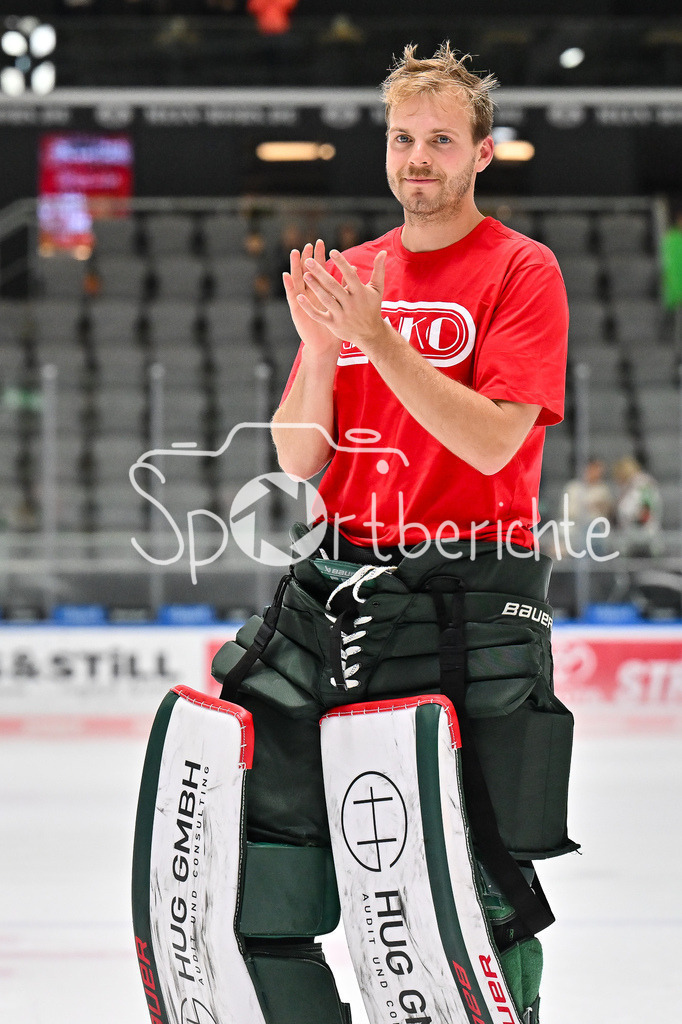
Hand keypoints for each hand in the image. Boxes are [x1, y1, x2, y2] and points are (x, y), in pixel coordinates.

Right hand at [282, 240, 340, 357]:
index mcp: (320, 290)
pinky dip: (289, 286)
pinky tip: (286, 276)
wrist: (325, 344)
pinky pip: (292, 297)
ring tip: (295, 254)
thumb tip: (354, 270)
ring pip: (297, 280)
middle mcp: (309, 293)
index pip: (319, 269)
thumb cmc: (335, 324)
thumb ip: (346, 286)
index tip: (320, 243)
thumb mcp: (341, 303)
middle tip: (307, 245)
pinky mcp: (297, 310)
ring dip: (295, 266)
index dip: (319, 257)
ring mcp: (302, 301)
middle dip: (307, 258)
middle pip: (306, 271)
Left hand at [298, 248, 386, 350]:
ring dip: (314, 286)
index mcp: (360, 293)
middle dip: (320, 273)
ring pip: (325, 299)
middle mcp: (351, 304)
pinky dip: (308, 307)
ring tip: (304, 274)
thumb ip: (379, 270)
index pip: (350, 276)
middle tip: (309, 261)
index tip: (332, 251)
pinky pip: (318, 315)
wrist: (370, 334)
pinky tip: (298, 297)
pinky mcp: (333, 324)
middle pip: (333, 286)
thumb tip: (383, 252)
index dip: (342, 263)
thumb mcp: (377, 289)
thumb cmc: (372, 307)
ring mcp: (341, 315)